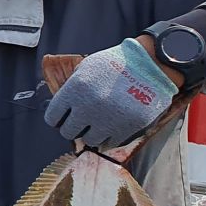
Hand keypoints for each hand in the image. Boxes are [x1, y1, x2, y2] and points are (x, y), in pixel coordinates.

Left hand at [45, 38, 178, 148]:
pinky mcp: (128, 128)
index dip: (57, 118)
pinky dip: (109, 137)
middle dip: (73, 127)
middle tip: (81, 121)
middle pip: (68, 132)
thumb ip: (72, 87)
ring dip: (91, 133)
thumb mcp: (87, 67)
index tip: (62, 117)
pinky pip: (110, 143)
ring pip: (89, 141)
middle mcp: (89, 107)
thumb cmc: (118, 62)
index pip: (52, 117)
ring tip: (98, 122)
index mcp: (76, 89)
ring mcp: (109, 119)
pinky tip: (112, 125)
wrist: (154, 63)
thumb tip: (62, 106)